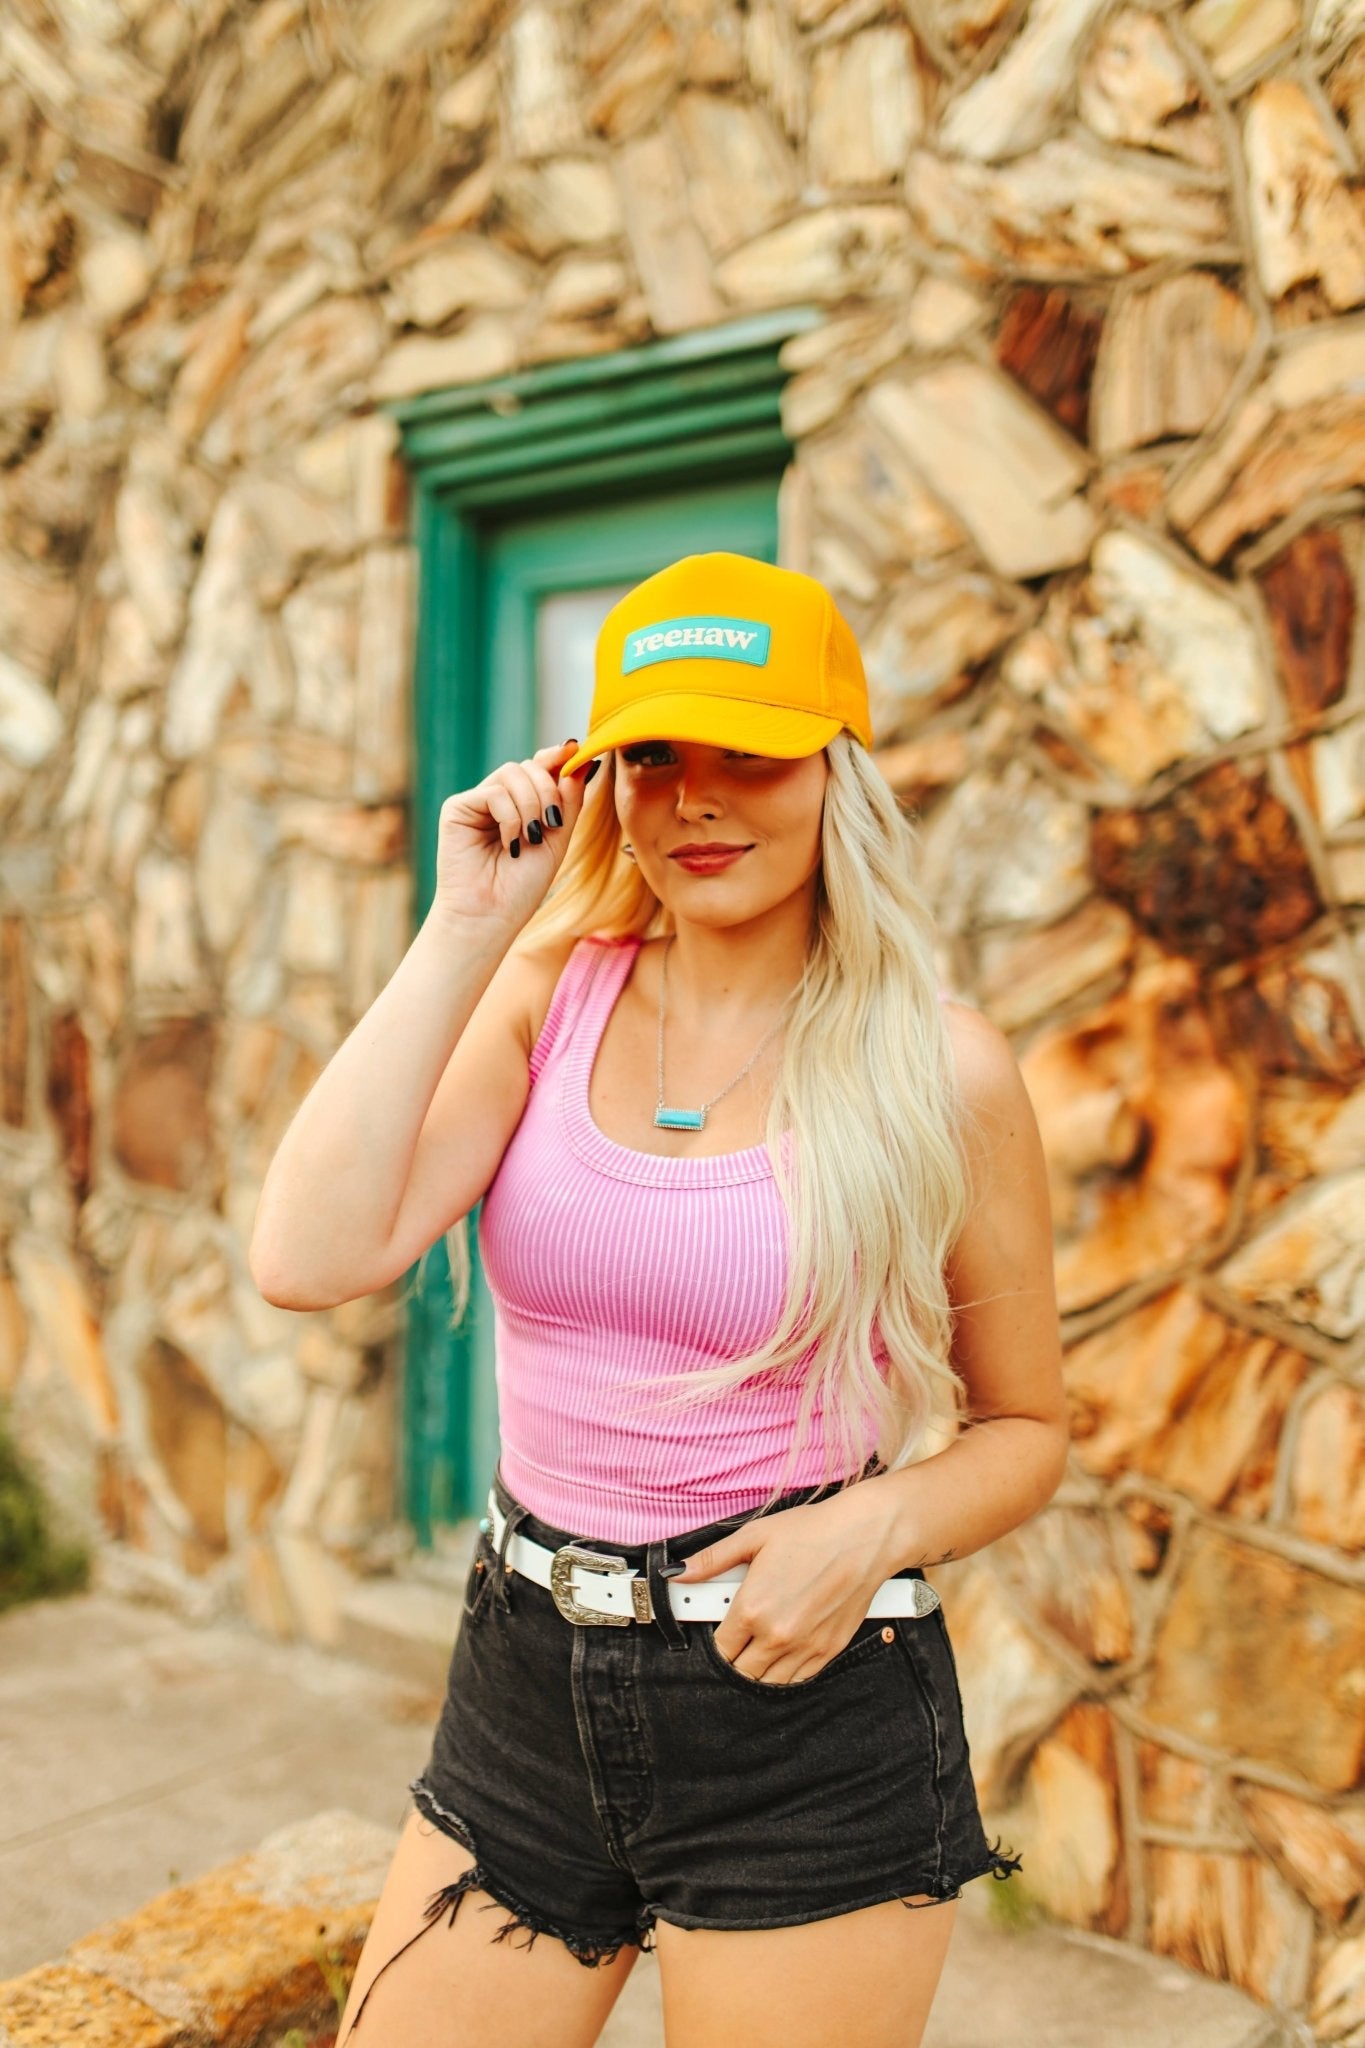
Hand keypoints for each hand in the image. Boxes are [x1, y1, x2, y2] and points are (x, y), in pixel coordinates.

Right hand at [431, 739, 596, 933]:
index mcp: (522, 806)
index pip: (540, 768)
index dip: (557, 757)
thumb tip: (582, 759)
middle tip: (552, 822)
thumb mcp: (557, 839)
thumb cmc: (522, 887)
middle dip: (549, 790)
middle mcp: (499, 800)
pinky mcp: (457, 808)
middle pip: (530, 765)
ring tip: (531, 838)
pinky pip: (493, 792)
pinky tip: (509, 843)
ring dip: (531, 804)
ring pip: (513, 773)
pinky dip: (510, 817)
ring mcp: (477, 802)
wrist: (491, 916)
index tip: (576, 751)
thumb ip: (569, 801)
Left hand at [676, 1484, 899, 1684]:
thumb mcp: (754, 1536)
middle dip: (735, 1657)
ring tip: (760, 1642)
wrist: (865, 1537)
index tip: (720, 1628)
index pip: (719, 1649)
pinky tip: (783, 1651)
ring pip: (767, 1682)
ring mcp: (804, 1648)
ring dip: (758, 1668)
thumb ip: (712, 1560)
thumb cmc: (812, 1532)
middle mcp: (776, 1636)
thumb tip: (677, 1572)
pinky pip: (797, 1680)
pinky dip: (785, 1673)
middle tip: (739, 1635)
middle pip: (740, 1671)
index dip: (716, 1640)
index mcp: (752, 1609)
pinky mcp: (828, 1651)